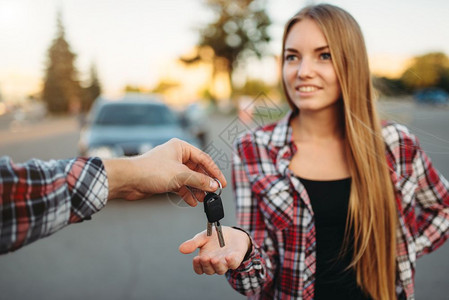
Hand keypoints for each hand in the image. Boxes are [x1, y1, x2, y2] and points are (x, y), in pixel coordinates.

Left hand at [104, 138, 226, 204]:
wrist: (129, 180)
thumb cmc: (151, 170)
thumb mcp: (180, 175)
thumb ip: (200, 180)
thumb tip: (214, 185)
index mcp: (181, 148)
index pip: (204, 159)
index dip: (214, 172)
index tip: (221, 183)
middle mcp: (177, 156)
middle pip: (197, 169)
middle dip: (205, 182)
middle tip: (213, 193)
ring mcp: (171, 168)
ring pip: (189, 179)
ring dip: (197, 189)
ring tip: (203, 199)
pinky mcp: (165, 179)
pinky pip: (181, 185)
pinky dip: (187, 193)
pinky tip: (192, 201)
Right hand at [179, 226, 250, 274]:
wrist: (231, 233)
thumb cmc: (215, 237)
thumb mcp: (203, 237)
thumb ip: (193, 243)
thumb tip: (181, 249)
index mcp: (205, 260)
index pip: (199, 269)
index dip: (197, 266)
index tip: (195, 258)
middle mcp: (214, 264)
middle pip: (209, 271)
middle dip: (206, 265)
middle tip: (205, 257)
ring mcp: (225, 263)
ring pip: (221, 270)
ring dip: (217, 266)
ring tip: (214, 259)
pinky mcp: (236, 259)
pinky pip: (234, 264)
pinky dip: (231, 262)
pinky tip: (228, 257)